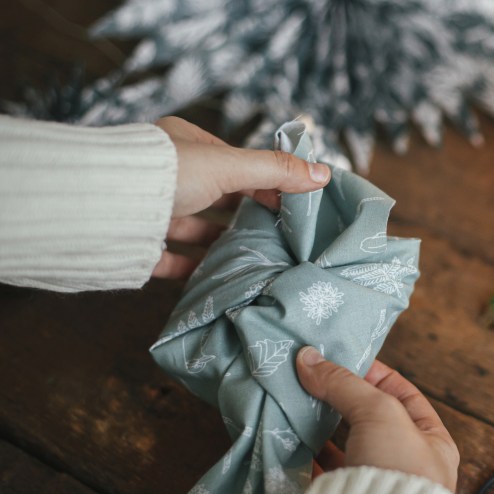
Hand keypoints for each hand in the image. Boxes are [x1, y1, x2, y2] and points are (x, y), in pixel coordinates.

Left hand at [151, 116, 330, 278]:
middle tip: (276, 236)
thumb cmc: (165, 173)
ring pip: (193, 230)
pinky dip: (193, 268)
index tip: (290, 206)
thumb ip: (274, 171)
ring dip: (220, 244)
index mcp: (182, 146)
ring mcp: (149, 210)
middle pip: (215, 198)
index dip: (264, 183)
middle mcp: (165, 176)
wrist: (102, 206)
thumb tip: (323, 173)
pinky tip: (217, 279)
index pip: (233, 163)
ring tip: (252, 260)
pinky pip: (170, 257)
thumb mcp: (228, 166)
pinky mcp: (137, 243)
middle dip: (243, 216)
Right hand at [296, 347, 459, 492]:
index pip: (403, 395)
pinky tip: (292, 438)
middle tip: (313, 379)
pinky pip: (325, 472)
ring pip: (346, 446)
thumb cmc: (398, 470)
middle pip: (370, 420)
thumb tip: (308, 358)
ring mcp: (376, 486)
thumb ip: (344, 383)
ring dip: (322, 425)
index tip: (343, 359)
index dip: (375, 374)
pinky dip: (308, 454)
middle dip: (342, 400)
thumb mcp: (378, 411)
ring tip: (299, 402)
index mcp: (432, 441)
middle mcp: (407, 464)